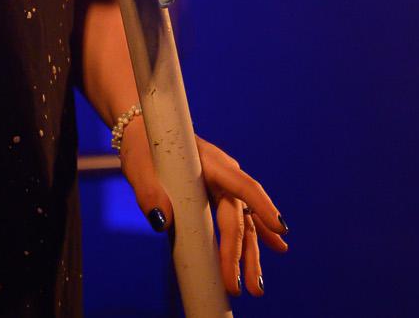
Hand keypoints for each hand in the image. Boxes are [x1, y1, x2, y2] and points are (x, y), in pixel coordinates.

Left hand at [120, 128, 286, 295]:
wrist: (143, 132)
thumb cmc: (143, 149)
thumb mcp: (139, 168)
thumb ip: (149, 193)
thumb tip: (161, 222)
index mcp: (210, 163)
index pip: (243, 187)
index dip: (261, 208)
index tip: (279, 229)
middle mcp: (223, 174)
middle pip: (241, 218)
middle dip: (246, 254)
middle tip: (250, 288)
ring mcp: (222, 184)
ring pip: (243, 222)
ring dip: (251, 254)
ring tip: (257, 286)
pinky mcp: (216, 193)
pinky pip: (240, 217)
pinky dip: (257, 234)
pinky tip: (276, 248)